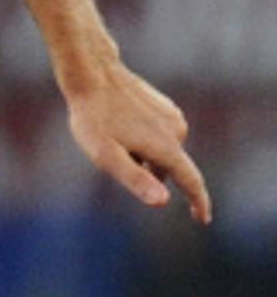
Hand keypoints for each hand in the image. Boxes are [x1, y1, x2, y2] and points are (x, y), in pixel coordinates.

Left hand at [65, 63, 211, 223]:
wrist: (93, 76)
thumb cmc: (94, 120)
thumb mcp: (106, 156)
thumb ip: (135, 179)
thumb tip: (163, 202)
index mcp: (166, 147)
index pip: (190, 181)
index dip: (198, 202)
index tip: (203, 220)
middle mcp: (177, 132)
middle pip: (166, 168)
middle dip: (144, 172)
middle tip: (111, 153)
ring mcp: (173, 117)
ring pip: (159, 153)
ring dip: (140, 157)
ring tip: (112, 138)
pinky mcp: (166, 109)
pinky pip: (157, 138)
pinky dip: (141, 143)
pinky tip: (119, 128)